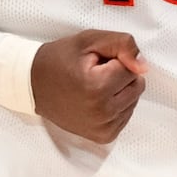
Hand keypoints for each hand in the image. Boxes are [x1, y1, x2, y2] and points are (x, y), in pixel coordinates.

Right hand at [29, 30, 146, 142]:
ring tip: (93, 86)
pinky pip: (125, 115)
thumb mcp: (89, 40)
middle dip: (120, 76)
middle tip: (95, 73)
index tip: (95, 62)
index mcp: (97, 87)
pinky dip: (115, 105)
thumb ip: (122, 45)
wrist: (33, 85)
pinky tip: (96, 99)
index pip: (132, 68)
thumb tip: (143, 66)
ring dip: (119, 91)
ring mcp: (103, 127)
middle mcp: (102, 112)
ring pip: (133, 101)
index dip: (115, 60)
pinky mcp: (103, 136)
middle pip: (136, 86)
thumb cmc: (60, 60)